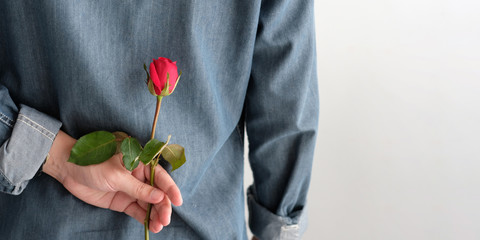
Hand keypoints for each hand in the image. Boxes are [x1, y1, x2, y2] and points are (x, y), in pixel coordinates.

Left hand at [43, 130, 182, 232]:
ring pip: (148, 204)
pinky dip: (144, 218)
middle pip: (157, 193)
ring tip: (159, 226)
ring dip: (155, 215)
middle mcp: (139, 176)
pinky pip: (137, 210)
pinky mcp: (122, 201)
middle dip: (163, 206)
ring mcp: (131, 189)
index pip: (160, 176)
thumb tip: (159, 197)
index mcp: (140, 162)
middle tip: (165, 219)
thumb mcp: (116, 175)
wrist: (68, 169)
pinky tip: (150, 226)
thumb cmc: (93, 163)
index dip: (170, 189)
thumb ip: (138, 188)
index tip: (178, 201)